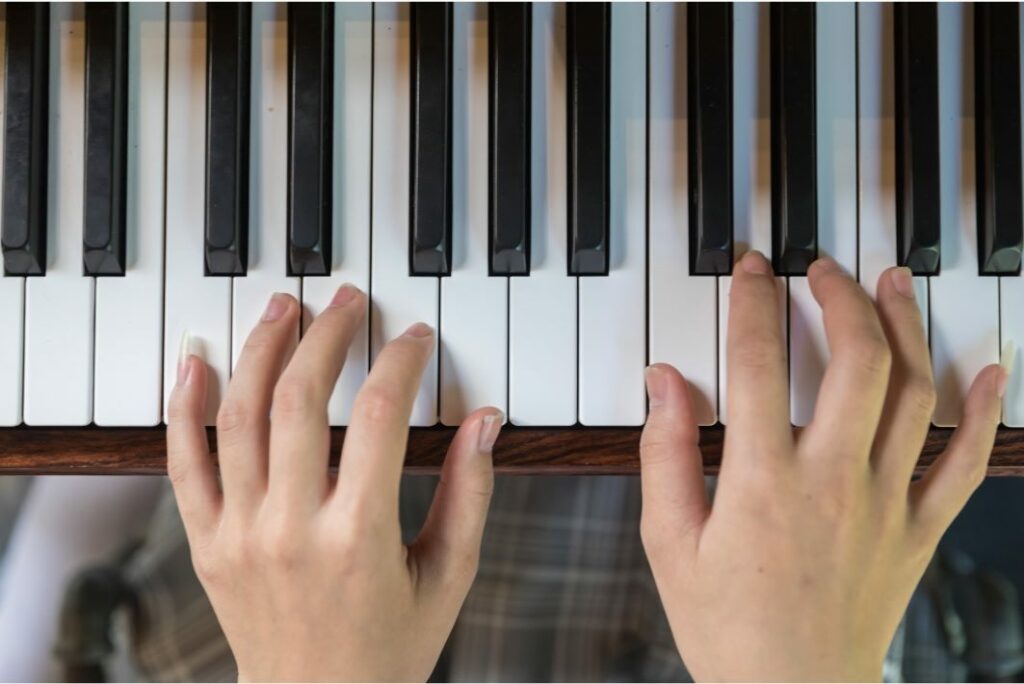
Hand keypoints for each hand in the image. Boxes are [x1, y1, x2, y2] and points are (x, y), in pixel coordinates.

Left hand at [167, 286, 501, 681]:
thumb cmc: (389, 648)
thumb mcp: (448, 578)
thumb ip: (469, 495)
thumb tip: (487, 422)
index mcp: (358, 536)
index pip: (379, 416)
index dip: (401, 362)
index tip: (414, 337)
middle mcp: (291, 528)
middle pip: (299, 399)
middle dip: (328, 336)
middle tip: (348, 301)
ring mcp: (239, 534)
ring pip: (238, 417)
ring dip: (260, 350)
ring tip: (284, 307)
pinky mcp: (207, 543)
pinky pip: (182, 463)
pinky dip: (184, 407)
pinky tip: (195, 360)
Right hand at [640, 252, 1006, 680]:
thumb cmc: (727, 628)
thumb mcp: (669, 543)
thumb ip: (664, 455)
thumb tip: (664, 383)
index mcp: (763, 482)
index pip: (758, 363)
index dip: (752, 302)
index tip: (749, 270)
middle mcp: (833, 481)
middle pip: (856, 360)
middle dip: (841, 296)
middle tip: (821, 268)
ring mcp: (886, 504)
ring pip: (913, 394)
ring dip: (905, 326)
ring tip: (890, 283)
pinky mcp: (919, 531)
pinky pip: (967, 464)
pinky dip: (984, 413)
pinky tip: (991, 370)